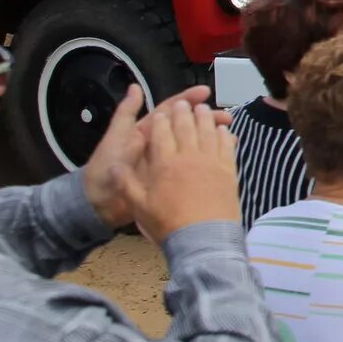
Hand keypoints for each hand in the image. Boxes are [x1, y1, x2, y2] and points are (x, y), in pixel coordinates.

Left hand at [83, 82, 219, 227]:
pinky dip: (206, 161)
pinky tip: (222, 159)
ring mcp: (166, 161)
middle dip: (206, 119)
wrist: (99, 202)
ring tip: (231, 136)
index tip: (206, 93)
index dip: (187, 100)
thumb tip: (135, 87)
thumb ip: (126, 114)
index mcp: (147, 130)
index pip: (170, 110)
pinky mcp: (170, 178)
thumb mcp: (115, 138)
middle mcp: (160, 143)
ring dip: (210, 139)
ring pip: (192, 145)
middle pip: (187, 126)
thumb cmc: (106, 166)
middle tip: (227, 117)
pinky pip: (191, 166)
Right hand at [128, 94, 239, 243]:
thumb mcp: (139, 207)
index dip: (161, 120)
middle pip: (185, 125)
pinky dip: (223, 133)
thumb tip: (113, 166)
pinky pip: (226, 144)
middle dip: (183, 111)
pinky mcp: (228, 170)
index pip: (161, 132)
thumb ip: (126, 183)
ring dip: (204, 116)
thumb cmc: (168, 224)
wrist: (203, 239)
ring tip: (202, 108)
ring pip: (207, 130)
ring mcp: (211, 161)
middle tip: (183, 103)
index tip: (161, 112)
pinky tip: (222, 129)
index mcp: (164, 163)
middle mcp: (188, 156)